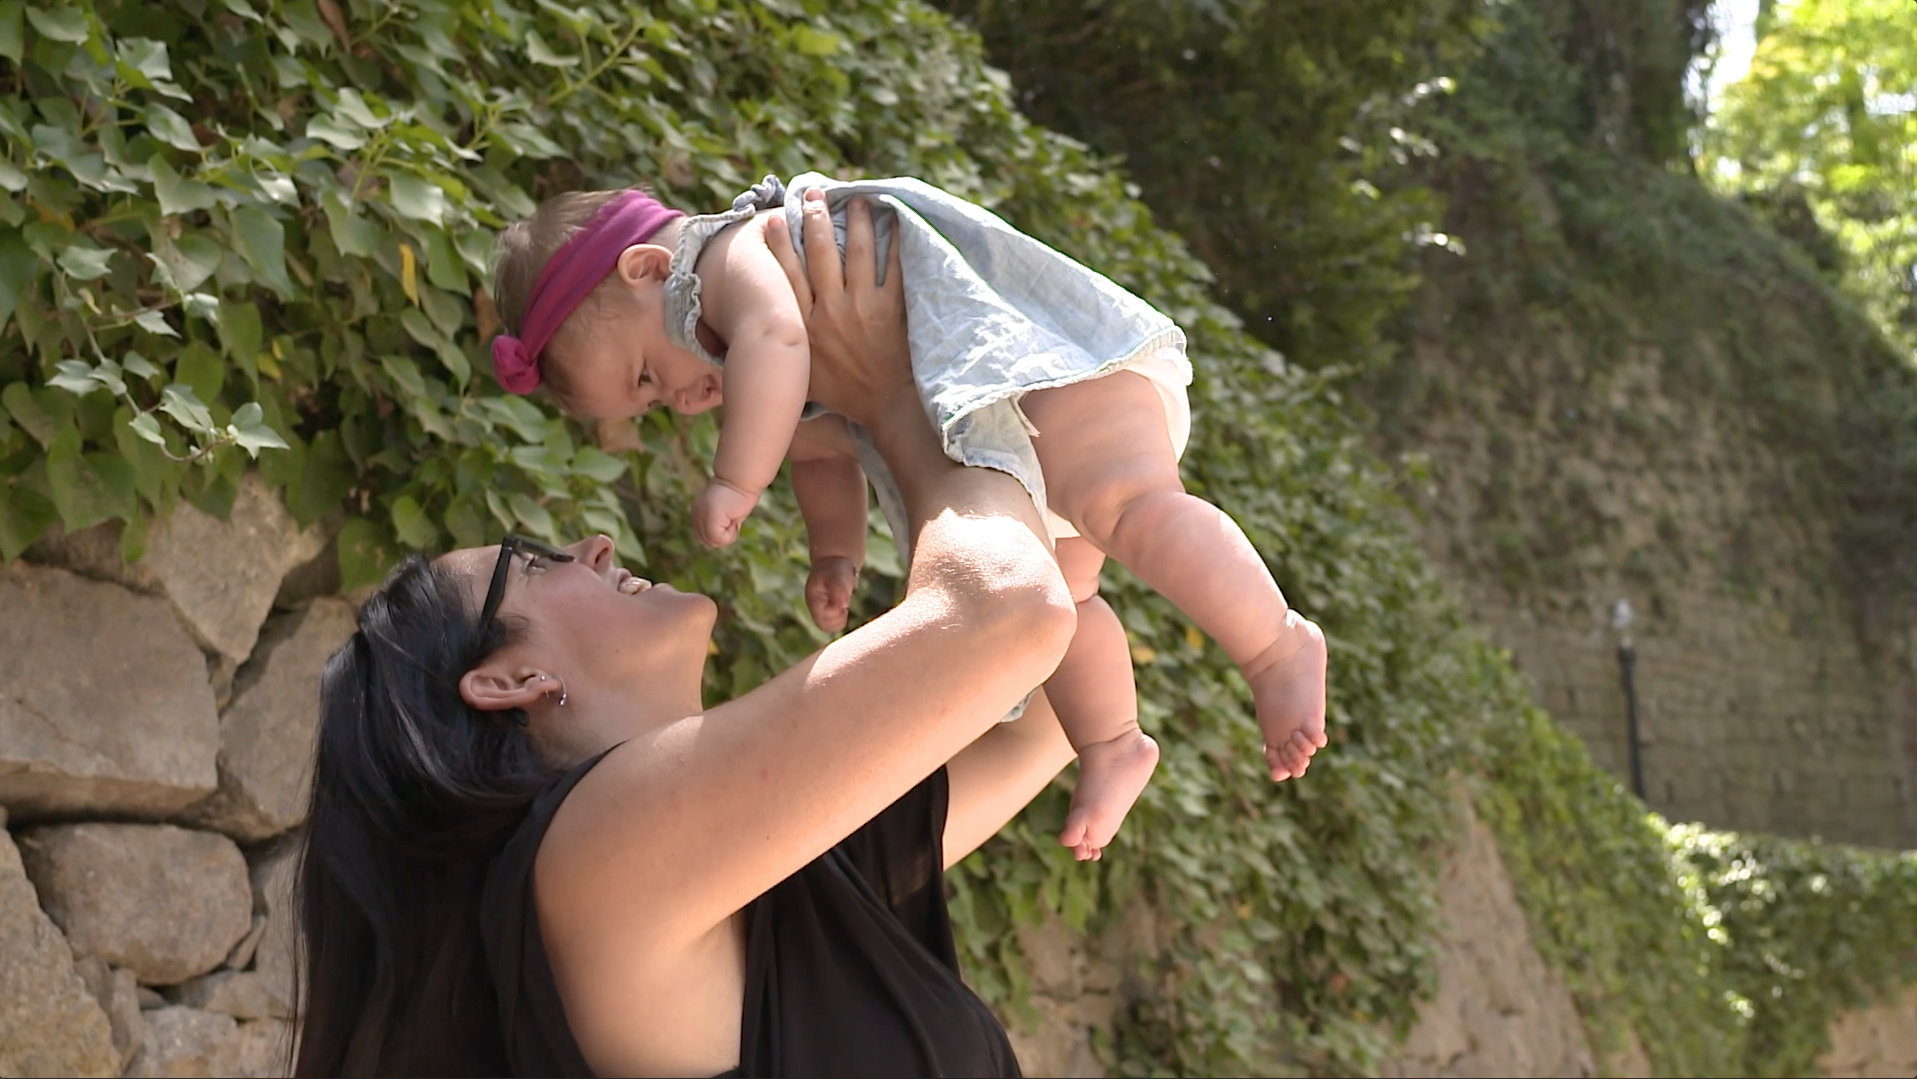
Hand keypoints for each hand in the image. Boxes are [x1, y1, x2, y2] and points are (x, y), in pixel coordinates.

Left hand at [693, 478, 760, 547]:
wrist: (742, 479)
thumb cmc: (741, 493)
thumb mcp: (728, 512)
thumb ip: (720, 524)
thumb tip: (719, 540)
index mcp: (698, 510)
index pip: (703, 536)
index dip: (719, 533)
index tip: (729, 517)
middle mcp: (696, 513)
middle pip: (706, 540)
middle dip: (722, 535)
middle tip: (732, 518)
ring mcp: (701, 516)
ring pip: (713, 541)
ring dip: (728, 534)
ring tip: (732, 516)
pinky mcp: (709, 518)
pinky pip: (719, 539)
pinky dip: (731, 533)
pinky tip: (734, 517)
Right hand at [764, 190, 912, 429]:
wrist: (885, 406)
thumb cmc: (842, 392)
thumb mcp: (802, 373)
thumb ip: (786, 347)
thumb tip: (759, 335)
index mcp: (806, 325)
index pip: (788, 275)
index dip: (781, 244)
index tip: (775, 218)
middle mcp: (831, 311)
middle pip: (821, 254)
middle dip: (816, 219)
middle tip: (815, 193)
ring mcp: (862, 307)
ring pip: (857, 253)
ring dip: (856, 222)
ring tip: (856, 200)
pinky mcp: (891, 309)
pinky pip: (894, 268)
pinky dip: (895, 243)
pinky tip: (895, 222)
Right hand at [805, 555, 860, 632]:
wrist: (836, 562)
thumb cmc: (836, 569)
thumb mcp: (837, 576)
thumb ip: (839, 590)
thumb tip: (843, 606)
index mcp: (813, 600)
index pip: (823, 618)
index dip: (835, 612)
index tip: (842, 602)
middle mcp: (814, 607)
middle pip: (824, 626)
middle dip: (838, 617)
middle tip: (843, 604)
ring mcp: (819, 611)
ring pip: (829, 627)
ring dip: (840, 618)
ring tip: (842, 603)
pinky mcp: (827, 612)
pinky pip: (834, 624)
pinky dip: (841, 618)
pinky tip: (843, 606)